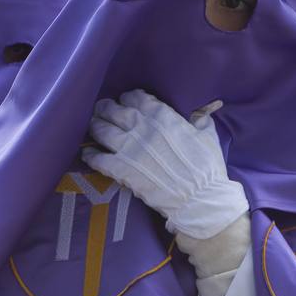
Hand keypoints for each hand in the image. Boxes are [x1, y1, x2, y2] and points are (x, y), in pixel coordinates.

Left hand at [83, 90, 247, 238]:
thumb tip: (200, 112)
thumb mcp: (208, 135)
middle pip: (113, 110)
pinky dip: (90, 155)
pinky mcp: (120, 169)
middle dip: (106, 109)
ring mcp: (128, 148)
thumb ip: (200, 119)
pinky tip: (88, 154)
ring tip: (94, 127)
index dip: (128, 99)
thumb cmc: (207, 167)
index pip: (135, 97)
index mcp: (162, 115)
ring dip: (95, 127)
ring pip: (101, 130)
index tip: (126, 102)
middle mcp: (141, 127)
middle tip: (102, 111)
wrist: (199, 199)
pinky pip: (97, 158)